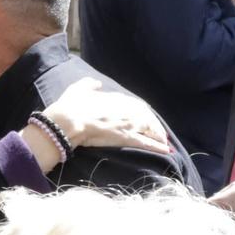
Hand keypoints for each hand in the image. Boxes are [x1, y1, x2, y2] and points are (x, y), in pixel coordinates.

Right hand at [42, 77, 171, 153]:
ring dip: (158, 137)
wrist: (68, 120)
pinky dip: (157, 147)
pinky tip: (166, 151)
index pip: (136, 105)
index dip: (143, 114)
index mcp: (116, 98)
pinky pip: (145, 143)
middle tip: (160, 135)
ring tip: (165, 144)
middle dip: (155, 126)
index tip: (147, 119)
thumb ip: (90, 84)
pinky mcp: (125, 138)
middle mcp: (126, 109)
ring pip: (149, 130)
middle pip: (147, 117)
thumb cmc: (71, 105)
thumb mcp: (79, 88)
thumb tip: (97, 83)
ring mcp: (127, 123)